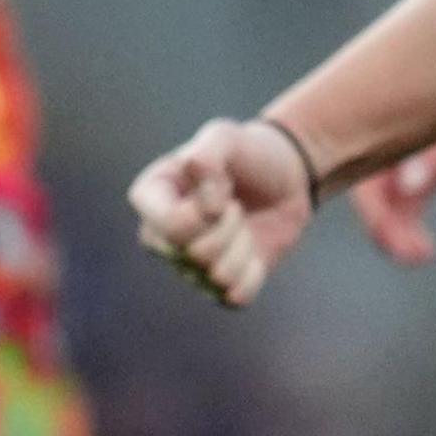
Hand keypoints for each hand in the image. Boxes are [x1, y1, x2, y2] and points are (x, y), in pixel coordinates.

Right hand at [128, 117, 318, 307]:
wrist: (284, 175)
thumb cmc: (246, 152)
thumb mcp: (225, 137)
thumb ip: (207, 157)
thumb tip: (207, 208)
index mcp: (151, 196)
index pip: (168, 226)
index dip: (203, 214)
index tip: (223, 188)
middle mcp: (160, 236)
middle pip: (191, 255)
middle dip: (228, 228)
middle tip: (236, 205)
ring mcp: (187, 265)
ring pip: (215, 279)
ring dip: (243, 248)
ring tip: (243, 225)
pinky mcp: (217, 286)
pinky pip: (234, 298)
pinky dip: (253, 274)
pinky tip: (254, 252)